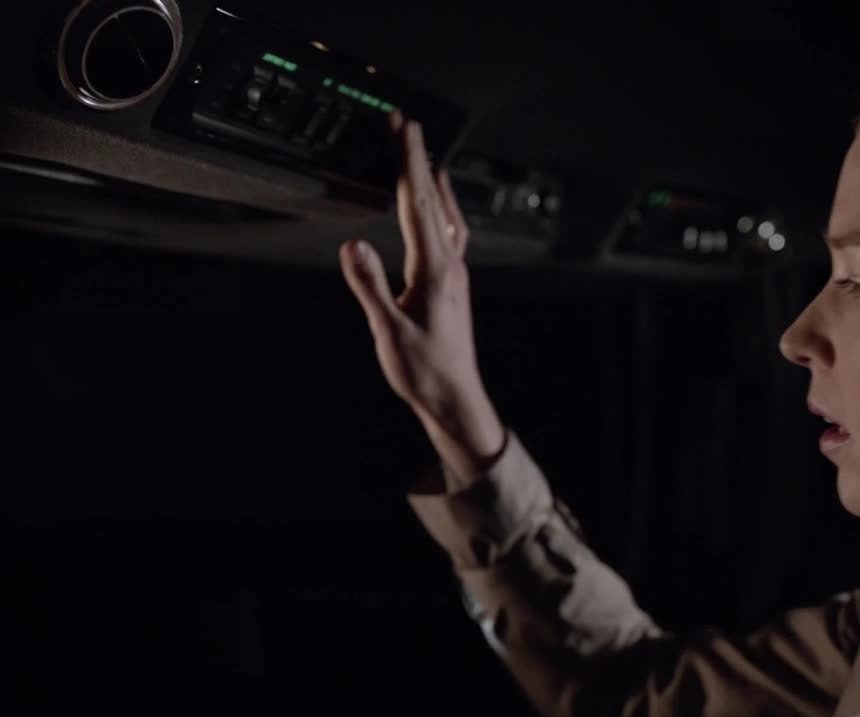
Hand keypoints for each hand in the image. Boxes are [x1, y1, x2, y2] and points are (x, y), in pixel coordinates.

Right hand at [339, 114, 504, 488]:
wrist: (456, 397)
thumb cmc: (423, 370)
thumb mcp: (388, 331)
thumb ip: (370, 287)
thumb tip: (352, 246)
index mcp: (435, 270)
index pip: (418, 204)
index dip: (408, 162)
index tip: (403, 129)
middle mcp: (451, 265)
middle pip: (433, 200)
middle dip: (418, 160)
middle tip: (406, 126)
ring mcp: (456, 275)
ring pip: (446, 215)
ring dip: (431, 183)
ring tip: (423, 157)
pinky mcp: (454, 286)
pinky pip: (450, 235)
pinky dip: (440, 211)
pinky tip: (438, 212)